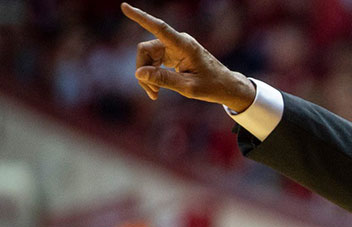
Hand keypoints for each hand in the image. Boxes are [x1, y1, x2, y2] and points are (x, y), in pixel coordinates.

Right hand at [120, 3, 254, 110]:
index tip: (124, 7)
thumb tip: (138, 73)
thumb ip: (163, 79)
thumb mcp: (188, 87)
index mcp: (185, 46)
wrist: (227, 86)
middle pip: (146, 49)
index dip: (141, 17)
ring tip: (154, 94)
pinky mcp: (174, 54)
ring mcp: (175, 47)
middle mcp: (178, 42)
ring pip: (148, 56)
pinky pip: (154, 61)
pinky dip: (153, 74)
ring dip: (147, 75)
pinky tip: (156, 89)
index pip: (159, 28)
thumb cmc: (212, 86)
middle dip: (143, 70)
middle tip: (151, 92)